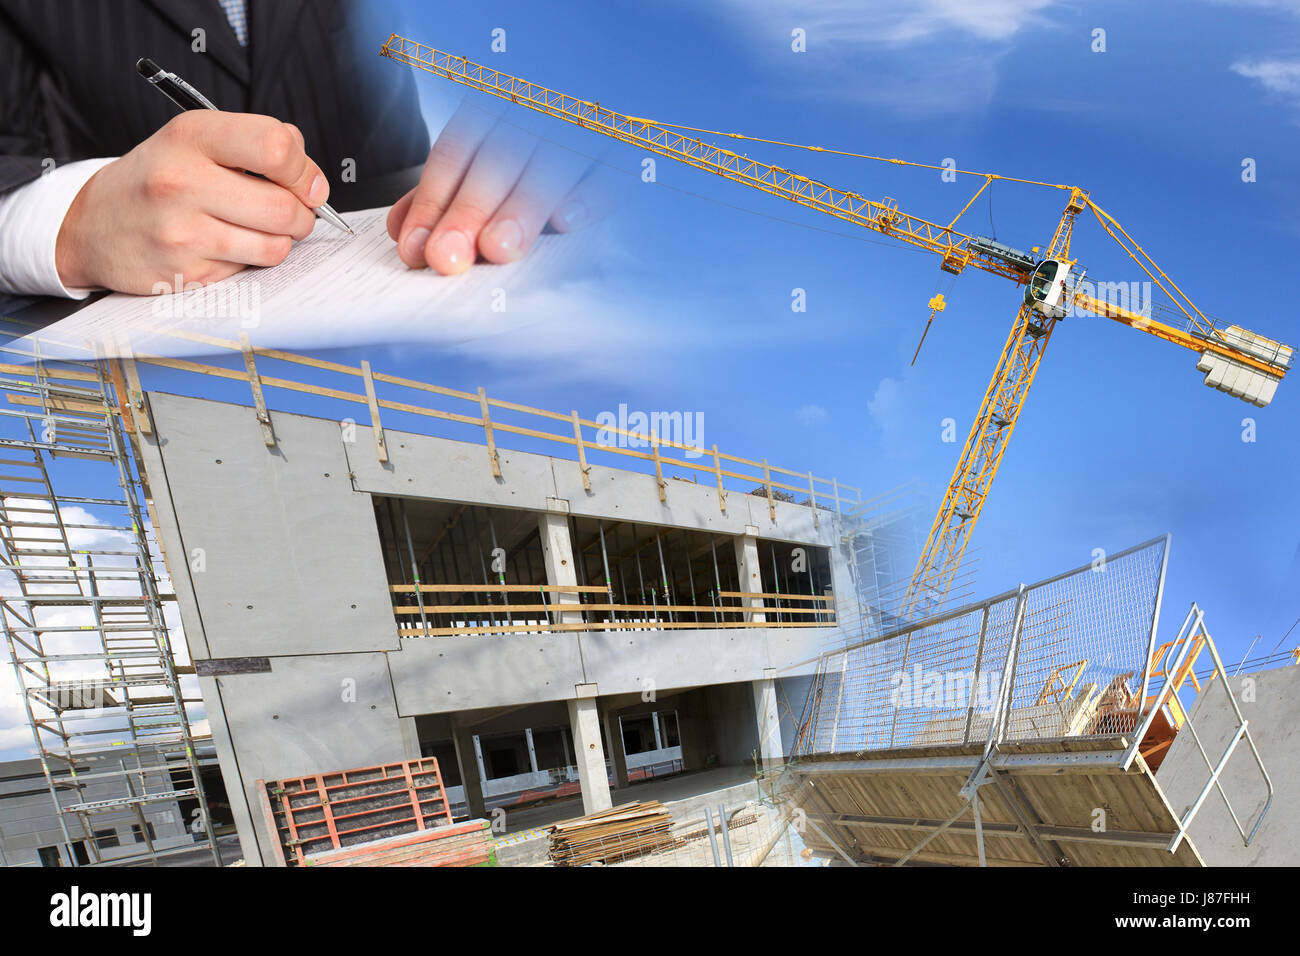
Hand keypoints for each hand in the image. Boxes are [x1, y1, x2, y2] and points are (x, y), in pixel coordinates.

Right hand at [55, 111, 329, 293]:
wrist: (94, 226)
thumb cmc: (159, 179)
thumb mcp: (197, 140)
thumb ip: (256, 143)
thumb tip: (310, 174)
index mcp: (191, 136)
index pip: (277, 147)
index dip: (305, 170)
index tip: (307, 183)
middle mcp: (182, 181)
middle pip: (285, 207)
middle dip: (303, 215)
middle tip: (293, 213)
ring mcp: (182, 232)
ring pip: (276, 246)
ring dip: (281, 241)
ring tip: (260, 229)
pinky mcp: (186, 273)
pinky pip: (250, 271)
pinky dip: (251, 261)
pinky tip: (227, 247)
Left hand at [387, 103, 604, 273]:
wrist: (621, 90)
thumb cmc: (539, 150)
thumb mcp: (487, 160)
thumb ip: (446, 192)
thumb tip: (402, 230)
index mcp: (497, 104)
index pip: (458, 150)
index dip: (433, 200)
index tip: (416, 247)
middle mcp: (536, 108)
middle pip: (497, 159)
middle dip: (467, 212)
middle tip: (448, 258)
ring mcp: (582, 124)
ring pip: (549, 164)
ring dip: (520, 209)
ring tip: (498, 249)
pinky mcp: (626, 145)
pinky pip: (611, 168)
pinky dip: (591, 194)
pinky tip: (567, 221)